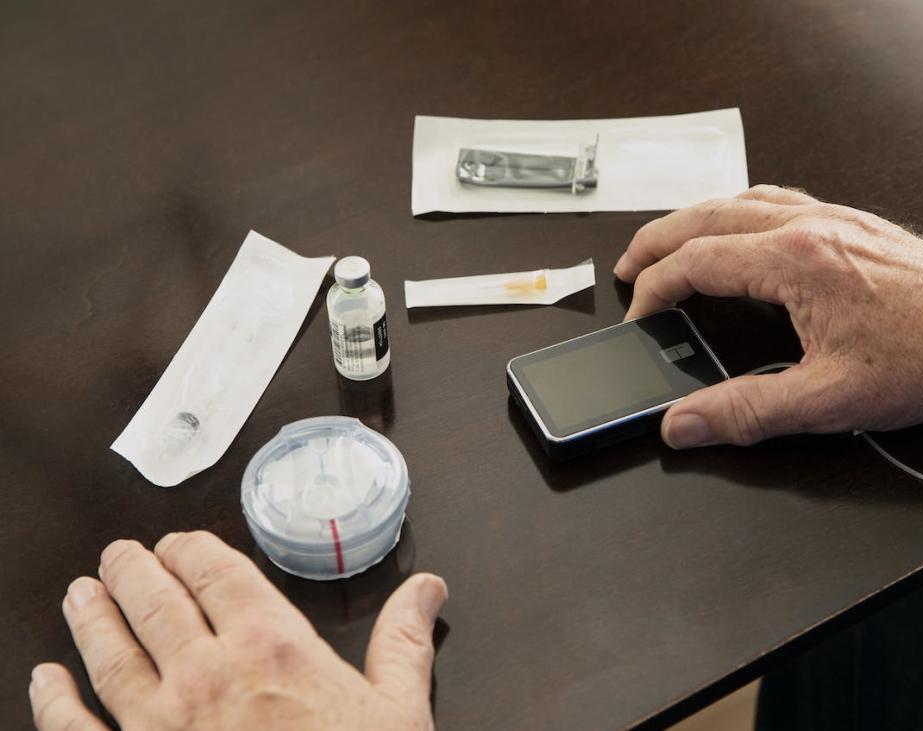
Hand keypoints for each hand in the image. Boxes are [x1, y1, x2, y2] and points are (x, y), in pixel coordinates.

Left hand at [28, 531, 446, 730]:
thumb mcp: (400, 710)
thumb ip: (404, 642)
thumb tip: (428, 589)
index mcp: (272, 648)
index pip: (218, 574)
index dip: (191, 550)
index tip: (178, 543)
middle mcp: (206, 676)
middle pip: (155, 602)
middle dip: (133, 571)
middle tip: (119, 556)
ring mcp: (159, 727)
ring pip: (110, 655)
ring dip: (91, 618)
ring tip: (80, 593)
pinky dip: (52, 702)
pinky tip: (44, 681)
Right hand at [615, 185, 922, 447]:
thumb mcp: (829, 400)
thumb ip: (747, 410)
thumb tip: (685, 422)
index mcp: (797, 261)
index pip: (698, 261)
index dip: (657, 288)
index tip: (640, 316)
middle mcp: (812, 226)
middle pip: (709, 215)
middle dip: (660, 240)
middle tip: (630, 268)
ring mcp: (836, 219)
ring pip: (744, 200)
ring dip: (698, 220)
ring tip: (673, 246)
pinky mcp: (856, 225)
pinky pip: (780, 201)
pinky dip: (740, 213)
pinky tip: (742, 234)